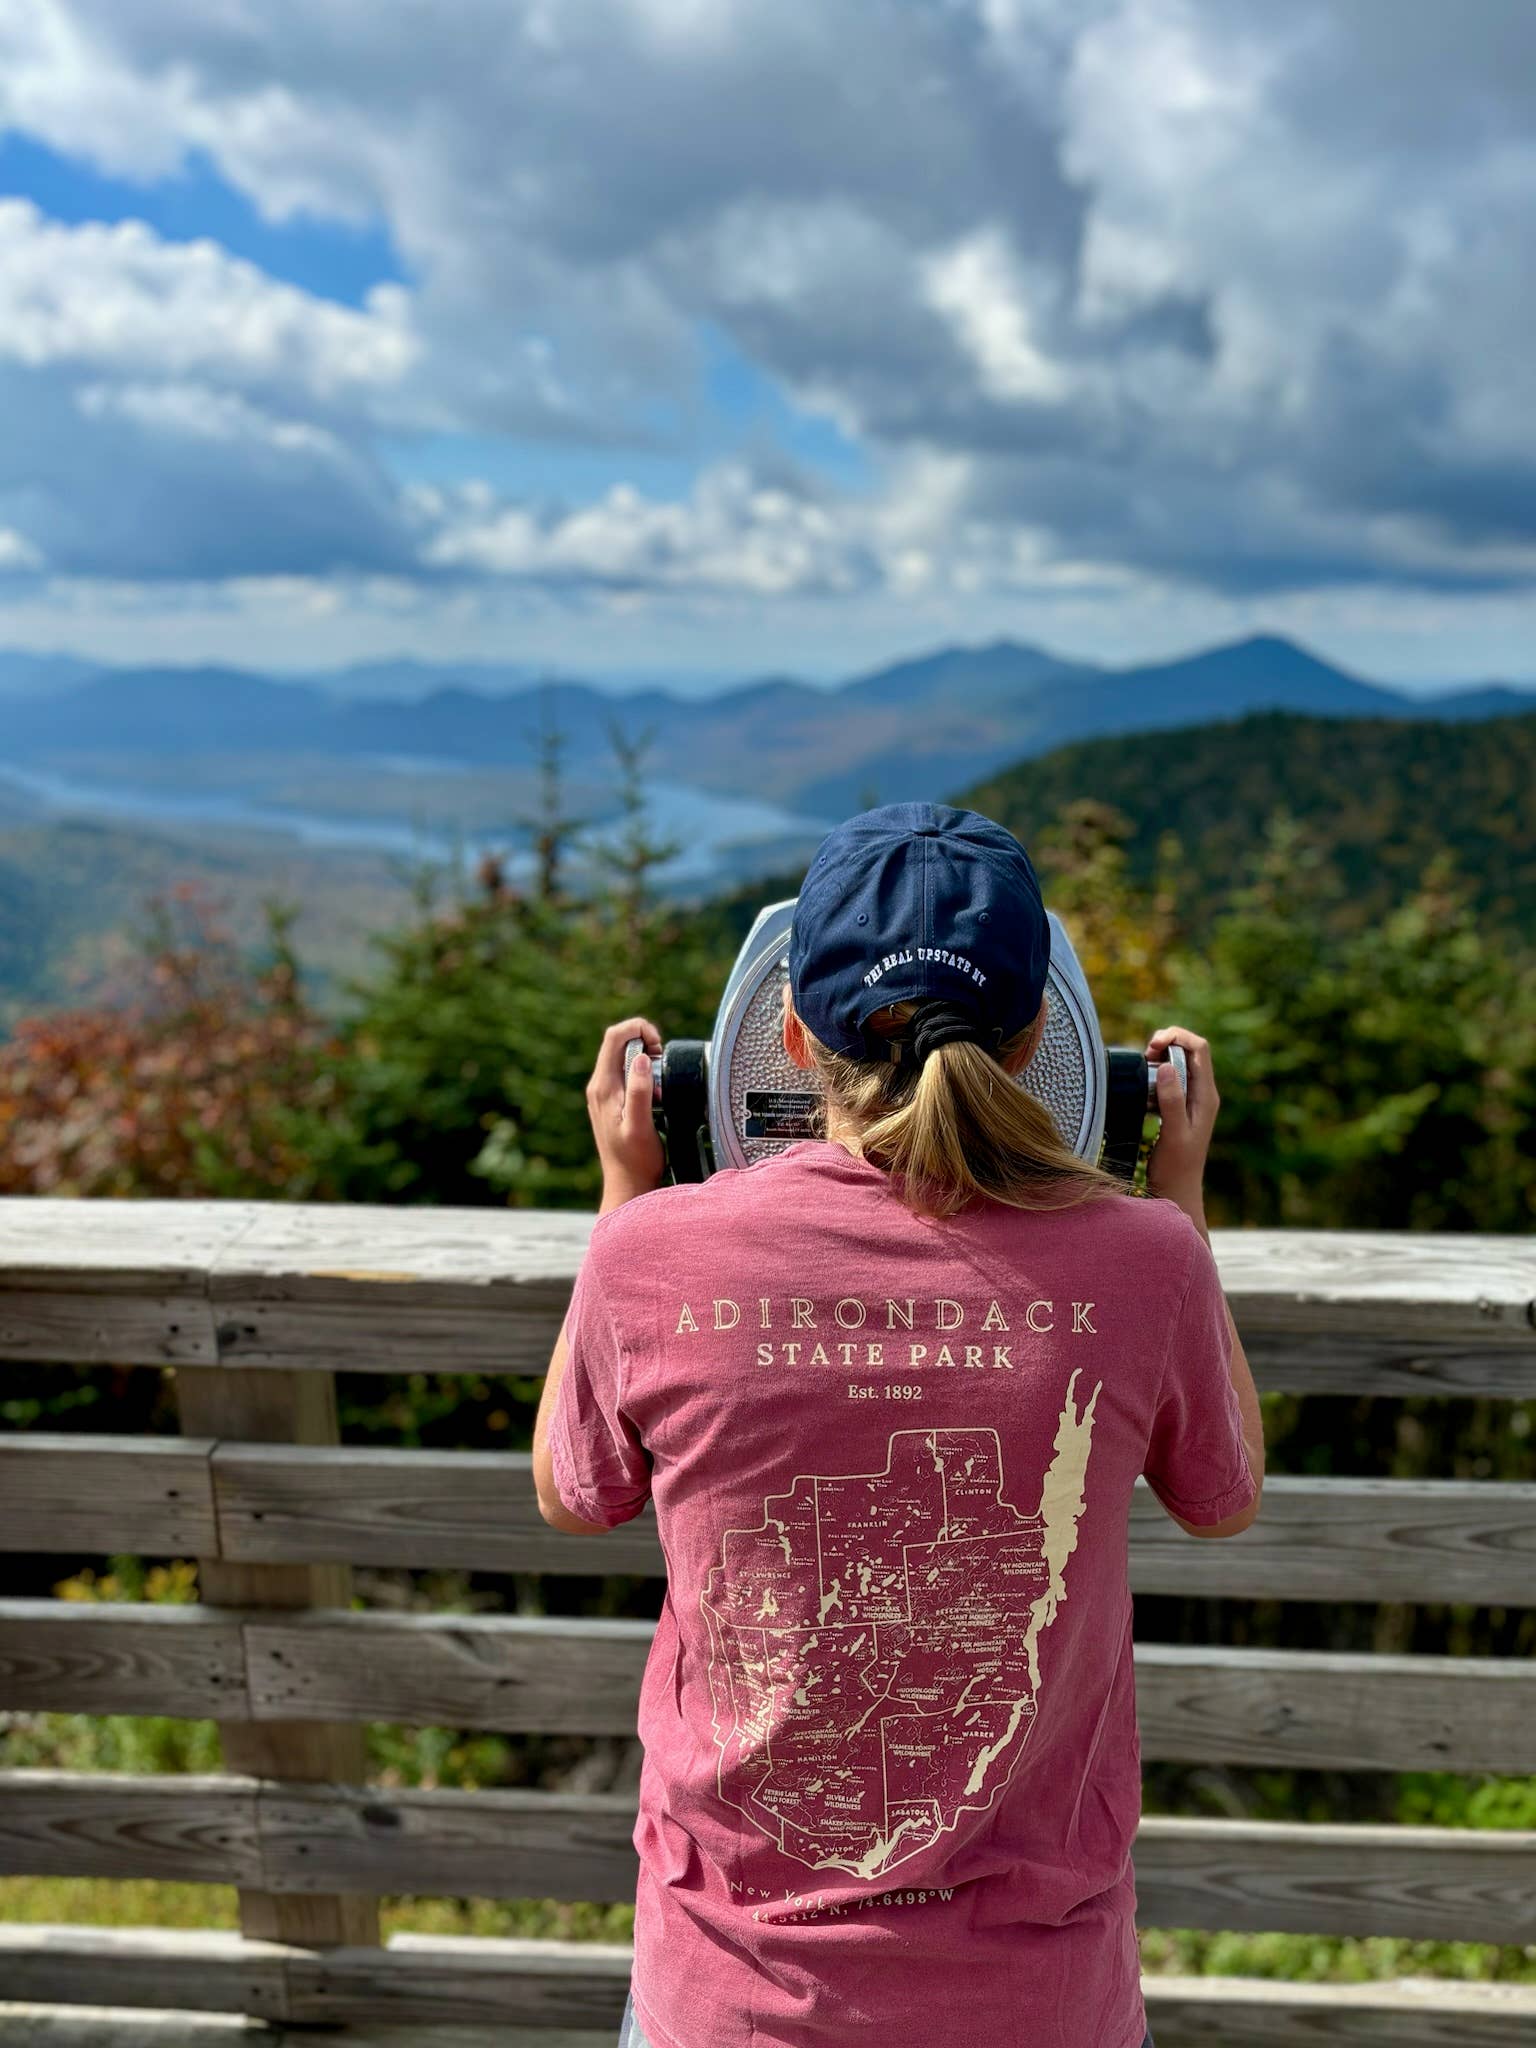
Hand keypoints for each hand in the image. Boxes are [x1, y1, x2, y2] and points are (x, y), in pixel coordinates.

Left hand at [586, 1016, 664, 1211]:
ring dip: (644, 1057)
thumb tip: (641, 1059)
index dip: (638, 1029)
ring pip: (622, 1056)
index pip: (614, 1037)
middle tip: (663, 1061)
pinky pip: (625, 1073)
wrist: (627, 1184)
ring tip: (660, 1078)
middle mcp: (599, 1086)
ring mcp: (603, 1093)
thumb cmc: (636, 1160)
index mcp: (603, 1087)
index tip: (659, 1045)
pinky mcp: (611, 1101)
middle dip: (643, 1041)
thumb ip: (639, 1092)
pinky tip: (654, 1091)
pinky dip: (642, 1071)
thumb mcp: (640, 1126)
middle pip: (617, 1042)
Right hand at [1144, 1023, 1218, 1224]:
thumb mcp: (1173, 1133)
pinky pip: (1171, 1080)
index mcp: (1206, 1096)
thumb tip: (1167, 1066)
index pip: (1199, 1049)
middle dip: (1168, 1043)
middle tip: (1145, 1054)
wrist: (1178, 1191)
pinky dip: (1156, 1074)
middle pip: (1190, 1052)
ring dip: (1161, 1057)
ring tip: (1143, 1065)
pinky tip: (1143, 1084)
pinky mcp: (1180, 1108)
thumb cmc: (1176, 1167)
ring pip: (1180, 1064)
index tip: (1153, 1044)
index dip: (1178, 1037)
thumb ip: (1172, 1101)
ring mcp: (1192, 1100)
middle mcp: (1203, 1094)